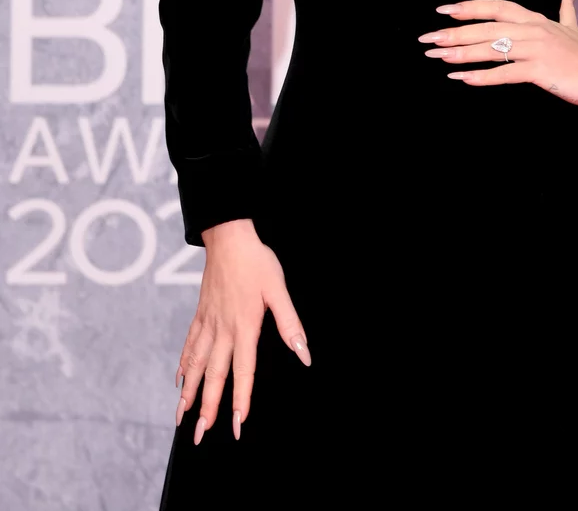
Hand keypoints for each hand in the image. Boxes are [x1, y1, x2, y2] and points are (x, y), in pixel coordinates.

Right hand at [175, 218, 309, 444]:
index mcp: (244, 326)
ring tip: (182, 418)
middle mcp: (222, 330)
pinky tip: (179, 380)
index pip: (243, 371)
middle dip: (207, 408)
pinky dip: (184, 364)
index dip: (240, 399)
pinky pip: (189, 344)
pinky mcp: (200, 313)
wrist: (228, 237)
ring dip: (190, 393)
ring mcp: (208, 322)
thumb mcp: (279, 290)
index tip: (236, 426)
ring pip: (196, 364)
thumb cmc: (256, 262)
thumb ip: (290, 324)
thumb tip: (304, 354)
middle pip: (214, 375)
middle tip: (199, 436)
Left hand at [418, 0, 577, 106]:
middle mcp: (532, 30)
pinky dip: (483, 76)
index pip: (496, 7)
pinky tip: (463, 79)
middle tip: (428, 39)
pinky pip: (506, 72)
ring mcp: (536, 49)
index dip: (470, 7)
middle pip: (487, 27)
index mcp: (534, 19)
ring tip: (438, 57)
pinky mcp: (540, 70)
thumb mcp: (571, 26)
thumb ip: (565, 6)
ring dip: (462, 53)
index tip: (444, 10)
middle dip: (455, 33)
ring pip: (492, 48)